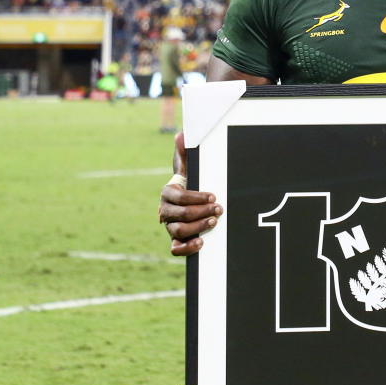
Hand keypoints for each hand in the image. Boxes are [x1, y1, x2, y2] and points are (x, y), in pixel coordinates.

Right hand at [158, 132, 222, 255]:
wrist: (192, 198)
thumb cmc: (192, 180)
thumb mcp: (190, 164)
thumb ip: (185, 150)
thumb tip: (182, 135)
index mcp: (168, 192)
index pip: (179, 197)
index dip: (196, 197)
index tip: (213, 196)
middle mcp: (165, 211)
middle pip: (180, 215)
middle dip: (202, 212)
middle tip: (219, 209)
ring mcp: (170, 226)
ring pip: (178, 231)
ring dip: (198, 227)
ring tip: (214, 221)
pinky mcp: (176, 240)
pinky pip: (175, 249)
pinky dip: (187, 248)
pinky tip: (201, 242)